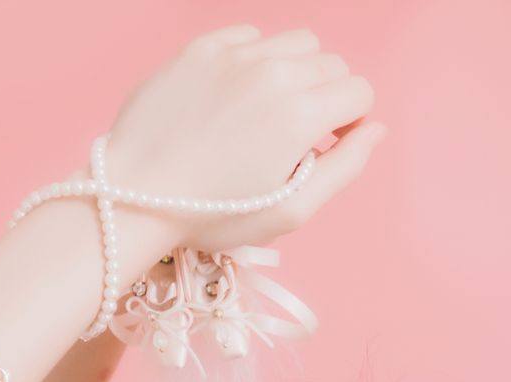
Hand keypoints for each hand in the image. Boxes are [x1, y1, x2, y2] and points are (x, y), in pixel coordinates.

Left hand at [103, 22, 381, 261]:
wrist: (134, 195)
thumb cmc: (214, 215)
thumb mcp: (290, 211)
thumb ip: (343, 168)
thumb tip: (375, 131)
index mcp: (300, 115)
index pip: (359, 92)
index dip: (350, 123)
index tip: (325, 147)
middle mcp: (273, 72)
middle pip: (331, 65)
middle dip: (326, 98)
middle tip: (295, 137)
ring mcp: (235, 55)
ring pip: (296, 43)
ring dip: (297, 74)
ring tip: (269, 113)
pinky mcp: (202, 47)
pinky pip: (251, 37)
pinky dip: (257, 61)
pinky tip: (236, 97)